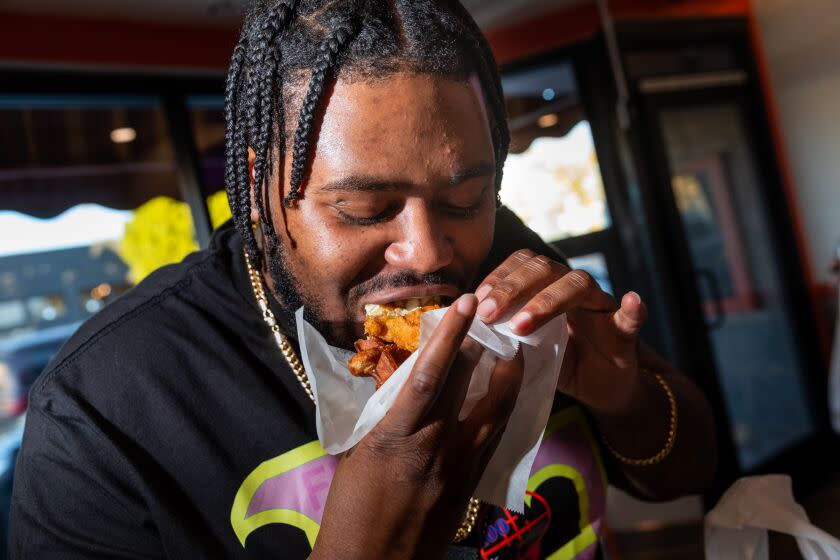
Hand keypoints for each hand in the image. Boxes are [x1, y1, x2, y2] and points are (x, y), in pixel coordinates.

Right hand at [312, 295, 523, 559]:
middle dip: (482, 346)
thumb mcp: (359, 453)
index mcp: (395, 436)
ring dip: (507, 379)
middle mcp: (432, 447)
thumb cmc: (350, 509)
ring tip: (516, 353)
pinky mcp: (469, 487)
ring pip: (492, 413)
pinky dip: (501, 413)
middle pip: (465, 386)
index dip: (449, 335)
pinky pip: (492, 441)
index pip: (428, 374)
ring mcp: (456, 468)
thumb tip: (400, 380)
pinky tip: (506, 397)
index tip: (464, 304)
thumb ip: (384, 415)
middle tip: (496, 316)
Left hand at [475, 249, 646, 415]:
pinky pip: (631, 317)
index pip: (522, 264)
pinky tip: (631, 301)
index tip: (476, 301)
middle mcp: (573, 288)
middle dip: (513, 288)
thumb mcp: (525, 346)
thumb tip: (462, 322)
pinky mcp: (624, 333)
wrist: (600, 387)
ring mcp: (600, 307)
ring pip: (579, 285)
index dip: (499, 277)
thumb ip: (502, 330)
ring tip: (523, 323)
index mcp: (546, 286)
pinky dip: (633, 309)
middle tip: (488, 313)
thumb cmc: (558, 360)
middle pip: (546, 269)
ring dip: (549, 300)